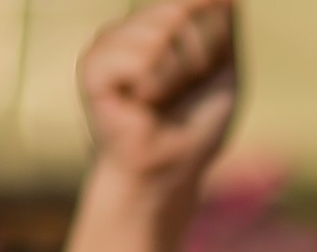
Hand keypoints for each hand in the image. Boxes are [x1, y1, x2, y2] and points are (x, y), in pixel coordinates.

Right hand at [79, 0, 237, 188]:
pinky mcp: (92, 66)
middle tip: (184, 92)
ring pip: (161, 31)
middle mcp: (131, 28)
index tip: (205, 73)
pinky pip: (138, 56)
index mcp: (158, 26)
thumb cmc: (195, 126)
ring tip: (162, 100)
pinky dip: (153, 83)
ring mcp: (108, 44)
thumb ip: (223, 25)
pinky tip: (142, 103)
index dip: (211, 40)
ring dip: (177, 74)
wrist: (170, 170)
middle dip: (198, 57)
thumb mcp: (224, 70)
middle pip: (181, 11)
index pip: (195, 2)